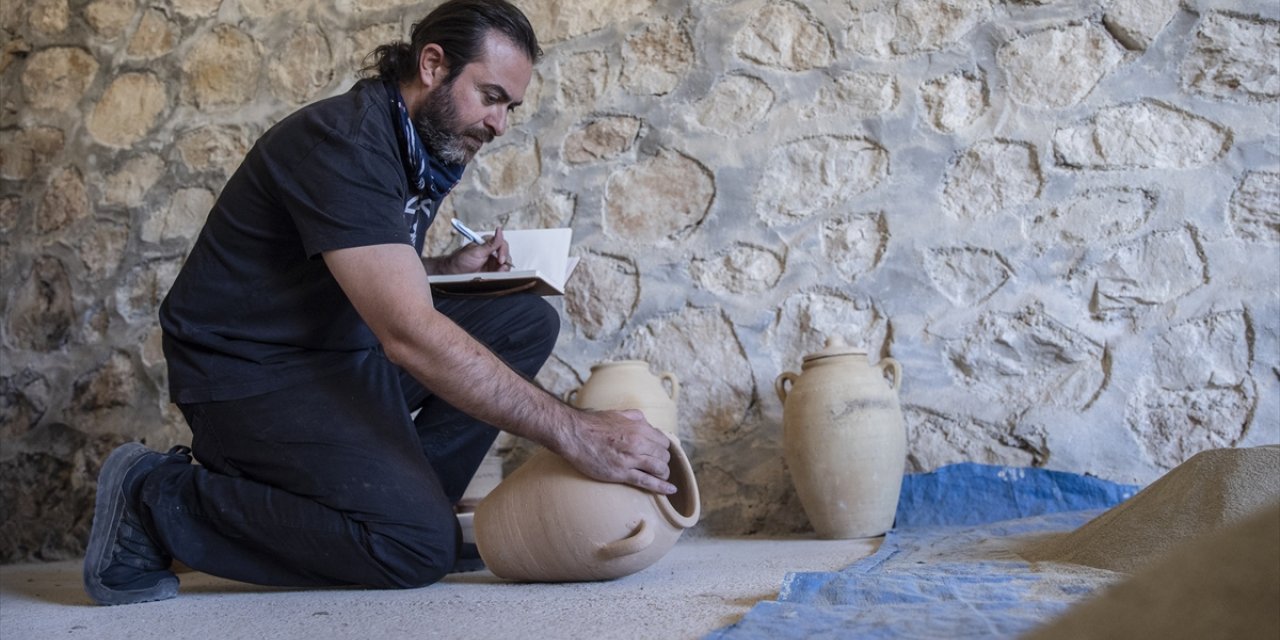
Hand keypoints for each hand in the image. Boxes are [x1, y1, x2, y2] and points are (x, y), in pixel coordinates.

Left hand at [447, 226, 511, 273]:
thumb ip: (491, 243)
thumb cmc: (461, 260)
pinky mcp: (491, 272)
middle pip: (506, 255)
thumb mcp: (477, 251)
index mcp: (488, 244)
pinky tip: (495, 276)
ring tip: (497, 273)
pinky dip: (500, 275)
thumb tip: (499, 231)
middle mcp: (491, 252)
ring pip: (505, 265)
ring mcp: (492, 263)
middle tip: (500, 267)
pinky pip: (500, 273)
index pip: (502, 244)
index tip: (500, 259)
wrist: (453, 273)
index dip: (503, 252)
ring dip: (503, 269)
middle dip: (505, 262)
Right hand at [557, 409, 675, 494]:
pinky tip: (670, 490)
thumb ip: (636, 417)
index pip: (663, 441)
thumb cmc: (594, 424)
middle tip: (657, 465)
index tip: (658, 453)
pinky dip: (661, 487)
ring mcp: (630, 459)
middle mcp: (638, 443)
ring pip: (659, 469)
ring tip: (660, 476)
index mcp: (639, 428)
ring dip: (662, 474)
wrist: (574, 435)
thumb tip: (647, 423)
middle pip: (663, 456)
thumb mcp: (618, 414)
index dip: (662, 448)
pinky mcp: (622, 473)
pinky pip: (647, 482)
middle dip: (663, 461)